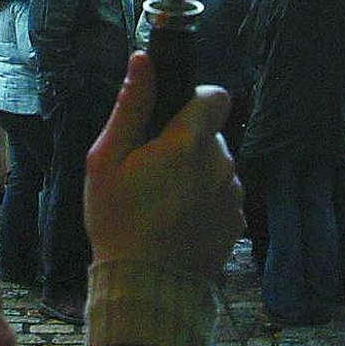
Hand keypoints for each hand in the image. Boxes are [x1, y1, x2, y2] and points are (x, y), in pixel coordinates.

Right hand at [85, 52, 242, 281]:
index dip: (195, 100)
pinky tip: (178, 221)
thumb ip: (131, 105)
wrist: (146, 286)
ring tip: (162, 202)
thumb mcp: (107, 159)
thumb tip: (142, 59)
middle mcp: (221, 163)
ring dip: (197, 173)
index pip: (216, 95)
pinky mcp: (237, 222)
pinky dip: (205, 201)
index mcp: (190, 141)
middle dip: (187, 143)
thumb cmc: (119, 220)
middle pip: (212, 134)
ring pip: (217, 166)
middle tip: (151, 170)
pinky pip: (223, 196)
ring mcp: (233, 195)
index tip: (170, 119)